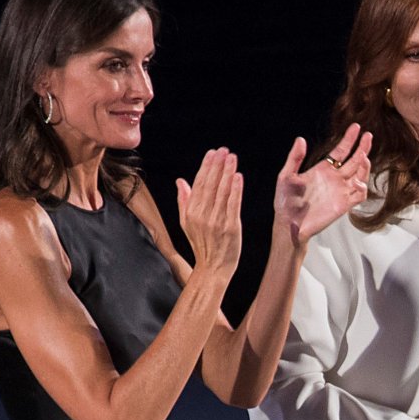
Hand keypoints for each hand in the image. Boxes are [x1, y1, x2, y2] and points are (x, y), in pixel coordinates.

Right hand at [176, 148, 242, 278]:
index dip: (206, 167)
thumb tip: (180, 180)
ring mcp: (217, 221)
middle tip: (224, 150)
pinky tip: (238, 177)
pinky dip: (235, 190)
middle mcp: (202, 216)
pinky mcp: (231, 227)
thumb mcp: (187, 224)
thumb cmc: (201, 246)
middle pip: (210, 185)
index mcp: (191, 213)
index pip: (199, 184)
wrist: (212, 269)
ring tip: (232, 158)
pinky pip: (233, 204)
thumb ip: (184, 201)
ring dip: (227, 172)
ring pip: (222, 192)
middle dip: (217, 165)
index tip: (212, 153)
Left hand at [273, 124, 371, 245]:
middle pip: (354, 160)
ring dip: (364, 165)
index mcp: (323, 169)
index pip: (341, 151)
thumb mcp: (286, 176)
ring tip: (364, 155)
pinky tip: (358, 180)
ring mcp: (340, 191)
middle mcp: (334, 178)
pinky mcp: (344, 205)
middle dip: (362, 147)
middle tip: (368, 135)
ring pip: (360, 175)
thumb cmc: (285, 201)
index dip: (349, 139)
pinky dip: (363, 187)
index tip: (356, 127)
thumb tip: (300, 139)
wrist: (289, 223)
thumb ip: (295, 158)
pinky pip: (360, 194)